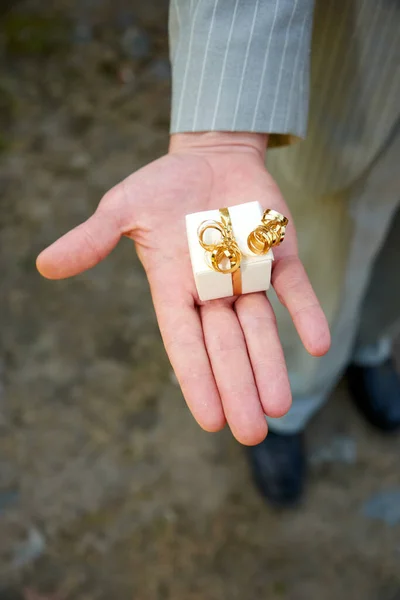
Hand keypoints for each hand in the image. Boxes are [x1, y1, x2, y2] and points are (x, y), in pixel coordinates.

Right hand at [37, 132, 329, 444]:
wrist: (211, 157)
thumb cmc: (163, 186)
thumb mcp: (122, 208)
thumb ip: (93, 240)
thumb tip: (45, 266)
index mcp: (174, 285)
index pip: (184, 342)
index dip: (197, 379)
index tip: (211, 420)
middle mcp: (212, 289)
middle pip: (226, 346)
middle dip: (237, 387)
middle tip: (250, 434)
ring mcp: (248, 274)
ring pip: (260, 327)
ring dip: (270, 365)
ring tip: (279, 409)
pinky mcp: (279, 254)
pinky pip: (295, 289)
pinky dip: (306, 314)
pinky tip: (318, 345)